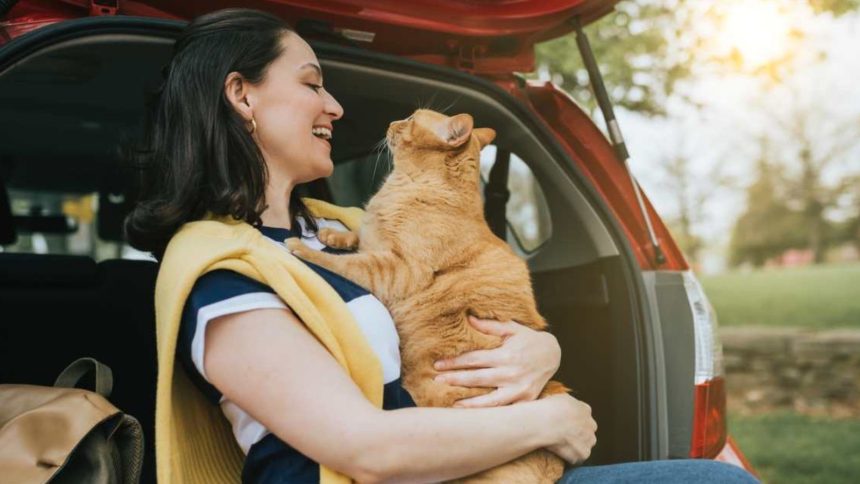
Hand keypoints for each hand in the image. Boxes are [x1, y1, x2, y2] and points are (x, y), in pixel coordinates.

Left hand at [433, 316, 561, 406]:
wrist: (553, 355)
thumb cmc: (529, 339)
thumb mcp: (512, 328)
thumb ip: (490, 326)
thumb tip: (468, 319)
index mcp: (506, 355)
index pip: (474, 359)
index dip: (455, 362)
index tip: (438, 364)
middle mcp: (511, 373)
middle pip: (477, 379)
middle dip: (455, 379)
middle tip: (436, 380)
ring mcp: (519, 390)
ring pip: (489, 400)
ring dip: (468, 402)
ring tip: (450, 403)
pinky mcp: (525, 400)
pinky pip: (503, 409)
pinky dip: (487, 412)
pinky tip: (473, 414)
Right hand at [542, 393, 596, 464]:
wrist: (547, 422)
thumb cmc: (549, 409)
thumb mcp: (559, 398)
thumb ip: (567, 404)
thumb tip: (563, 407)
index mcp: (585, 409)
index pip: (584, 416)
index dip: (575, 421)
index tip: (565, 424)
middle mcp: (590, 424)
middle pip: (588, 431)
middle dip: (580, 433)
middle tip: (564, 435)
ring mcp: (588, 439)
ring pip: (586, 444)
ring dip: (578, 445)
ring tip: (562, 446)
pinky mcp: (583, 453)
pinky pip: (579, 456)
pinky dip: (572, 456)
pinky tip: (561, 453)